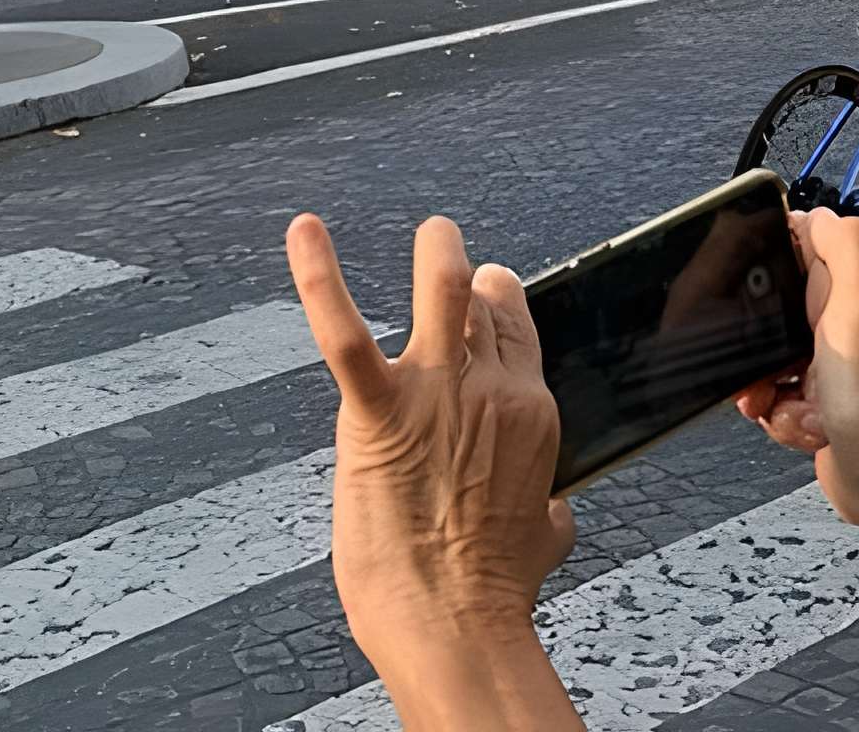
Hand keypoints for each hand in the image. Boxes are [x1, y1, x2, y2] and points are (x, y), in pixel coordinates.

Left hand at [284, 214, 574, 682]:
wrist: (456, 625)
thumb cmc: (494, 594)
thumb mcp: (543, 539)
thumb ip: (548, 510)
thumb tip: (553, 514)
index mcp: (531, 413)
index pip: (520, 326)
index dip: (501, 300)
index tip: (488, 287)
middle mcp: (492, 388)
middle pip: (484, 301)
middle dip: (465, 274)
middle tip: (445, 254)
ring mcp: (437, 394)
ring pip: (442, 290)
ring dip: (437, 253)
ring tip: (430, 233)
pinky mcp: (379, 414)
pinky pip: (345, 336)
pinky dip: (320, 280)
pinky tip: (305, 236)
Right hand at [733, 210, 858, 545]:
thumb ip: (845, 244)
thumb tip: (812, 212)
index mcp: (847, 285)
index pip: (791, 247)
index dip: (763, 267)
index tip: (755, 292)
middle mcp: (837, 320)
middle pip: (763, 307)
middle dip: (754, 340)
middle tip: (772, 360)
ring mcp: (823, 363)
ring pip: (759, 357)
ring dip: (762, 385)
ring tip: (794, 398)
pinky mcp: (811, 403)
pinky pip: (767, 399)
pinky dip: (777, 417)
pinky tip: (804, 425)